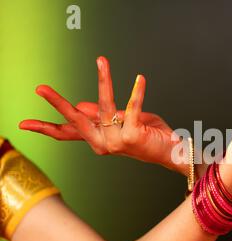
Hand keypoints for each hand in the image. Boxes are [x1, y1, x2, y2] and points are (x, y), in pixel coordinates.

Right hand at [19, 57, 187, 174]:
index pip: (68, 133)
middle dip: (58, 104)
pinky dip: (137, 91)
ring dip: (104, 80)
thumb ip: (103, 115)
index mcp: (98, 141)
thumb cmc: (148, 135)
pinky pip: (131, 107)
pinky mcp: (131, 136)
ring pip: (105, 105)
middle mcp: (103, 144)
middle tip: (40, 88)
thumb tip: (81, 106)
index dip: (46, 128)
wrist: (171, 152)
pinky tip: (140, 78)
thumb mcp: (122, 122)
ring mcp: (116, 142)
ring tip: (101, 61)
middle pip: (75, 122)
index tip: (24, 125)